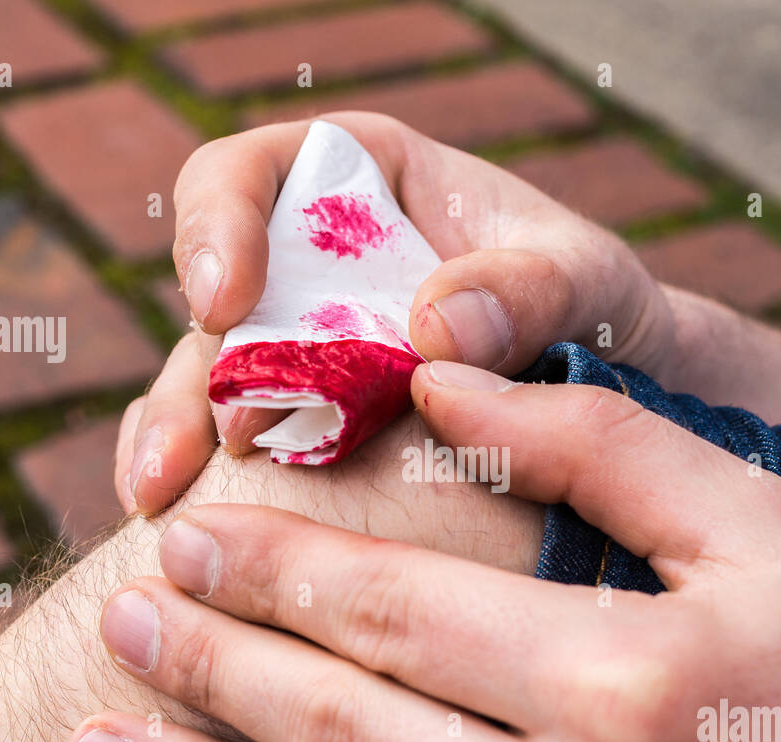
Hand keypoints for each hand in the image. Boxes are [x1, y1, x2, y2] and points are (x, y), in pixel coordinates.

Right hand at [117, 112, 674, 514]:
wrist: (615, 385)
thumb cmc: (594, 304)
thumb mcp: (582, 279)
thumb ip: (526, 289)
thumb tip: (434, 327)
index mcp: (358, 183)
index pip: (248, 178)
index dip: (218, 227)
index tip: (228, 304)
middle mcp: (310, 266)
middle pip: (214, 301)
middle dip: (195, 370)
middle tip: (208, 437)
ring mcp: (300, 350)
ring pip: (210, 383)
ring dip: (182, 437)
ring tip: (165, 498)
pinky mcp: (305, 424)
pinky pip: (234, 444)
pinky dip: (212, 484)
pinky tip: (188, 524)